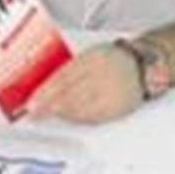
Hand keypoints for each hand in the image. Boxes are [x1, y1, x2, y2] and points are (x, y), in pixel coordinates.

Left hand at [27, 44, 142, 123]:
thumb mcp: (89, 55)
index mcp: (92, 59)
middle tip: (35, 112)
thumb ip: (68, 69)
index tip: (32, 101)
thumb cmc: (113, 59)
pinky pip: (92, 118)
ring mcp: (111, 93)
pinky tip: (68, 116)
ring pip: (79, 109)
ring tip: (49, 113)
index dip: (44, 92)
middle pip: (68, 95)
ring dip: (60, 113)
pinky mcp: (118, 109)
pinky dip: (76, 118)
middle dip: (48, 106)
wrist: (142, 66)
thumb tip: (44, 86)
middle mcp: (102, 75)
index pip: (63, 77)